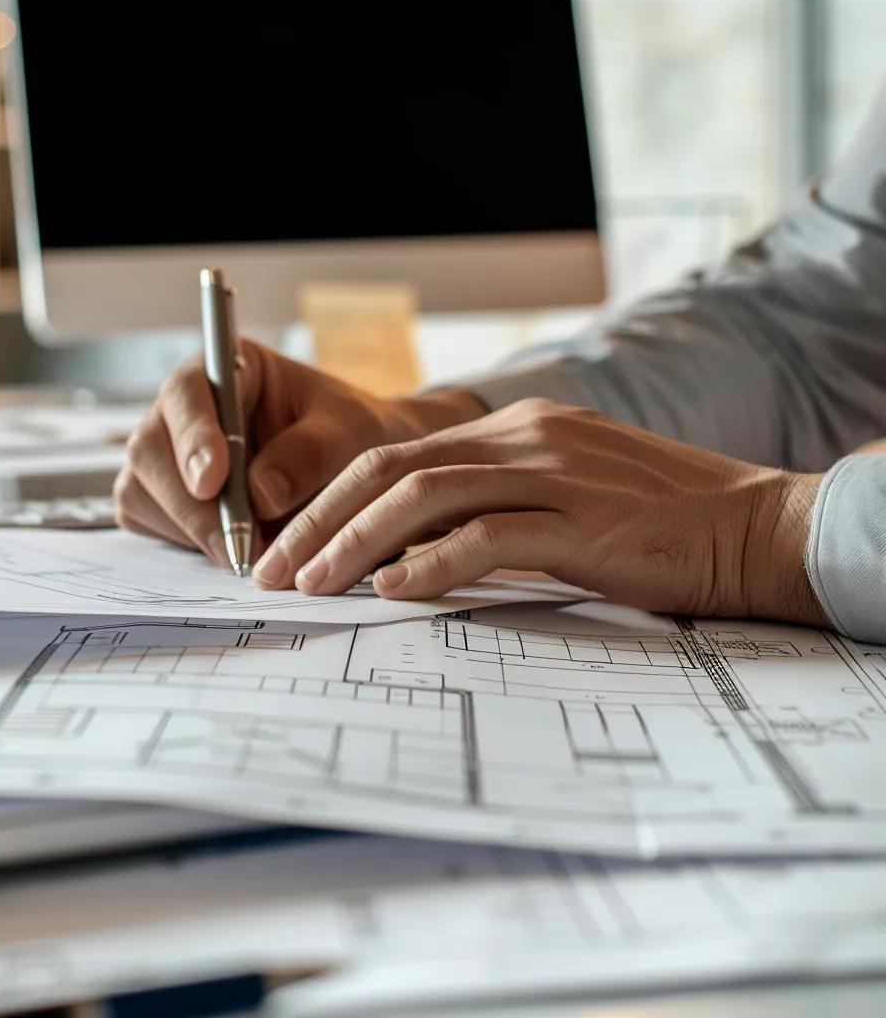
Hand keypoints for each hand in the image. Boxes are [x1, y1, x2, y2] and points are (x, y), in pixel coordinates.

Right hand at [114, 339, 484, 563]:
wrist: (356, 466)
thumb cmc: (351, 434)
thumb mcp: (349, 433)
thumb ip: (310, 454)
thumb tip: (261, 494)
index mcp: (229, 368)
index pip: (188, 393)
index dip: (193, 437)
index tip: (213, 481)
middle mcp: (187, 407)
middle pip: (150, 449)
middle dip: (192, 505)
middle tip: (241, 548)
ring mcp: (168, 452)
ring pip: (143, 491)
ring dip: (192, 531)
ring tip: (254, 551)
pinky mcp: (165, 496)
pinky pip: (151, 522)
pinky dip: (187, 544)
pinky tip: (234, 549)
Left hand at [253, 398, 827, 624]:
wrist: (749, 526)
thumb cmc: (649, 524)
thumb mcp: (556, 501)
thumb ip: (487, 514)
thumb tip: (409, 556)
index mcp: (511, 430)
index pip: (395, 457)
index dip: (329, 502)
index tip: (289, 549)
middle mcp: (521, 438)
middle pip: (390, 470)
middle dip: (320, 522)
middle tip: (274, 573)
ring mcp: (550, 472)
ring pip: (424, 498)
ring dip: (356, 544)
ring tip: (313, 586)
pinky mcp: (580, 519)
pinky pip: (486, 537)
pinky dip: (431, 565)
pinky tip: (395, 591)